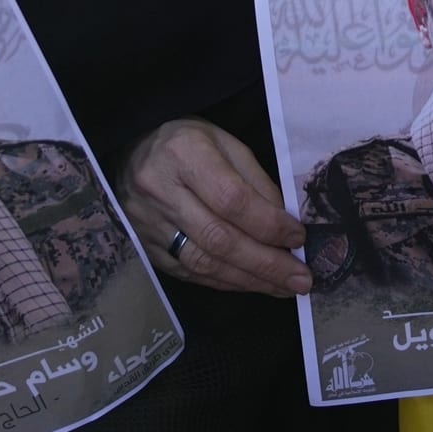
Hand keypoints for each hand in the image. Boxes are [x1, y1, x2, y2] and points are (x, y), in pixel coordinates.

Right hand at [120, 117, 307, 297]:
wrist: (131, 153)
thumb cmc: (187, 143)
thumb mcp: (225, 143)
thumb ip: (255, 181)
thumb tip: (284, 224)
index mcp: (185, 154)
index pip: (232, 199)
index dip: (269, 224)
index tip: (298, 237)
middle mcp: (161, 192)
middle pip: (219, 238)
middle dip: (266, 263)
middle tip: (301, 279)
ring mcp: (149, 225)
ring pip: (204, 263)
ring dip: (249, 280)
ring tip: (284, 288)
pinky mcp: (145, 249)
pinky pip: (189, 273)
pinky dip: (225, 282)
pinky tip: (252, 284)